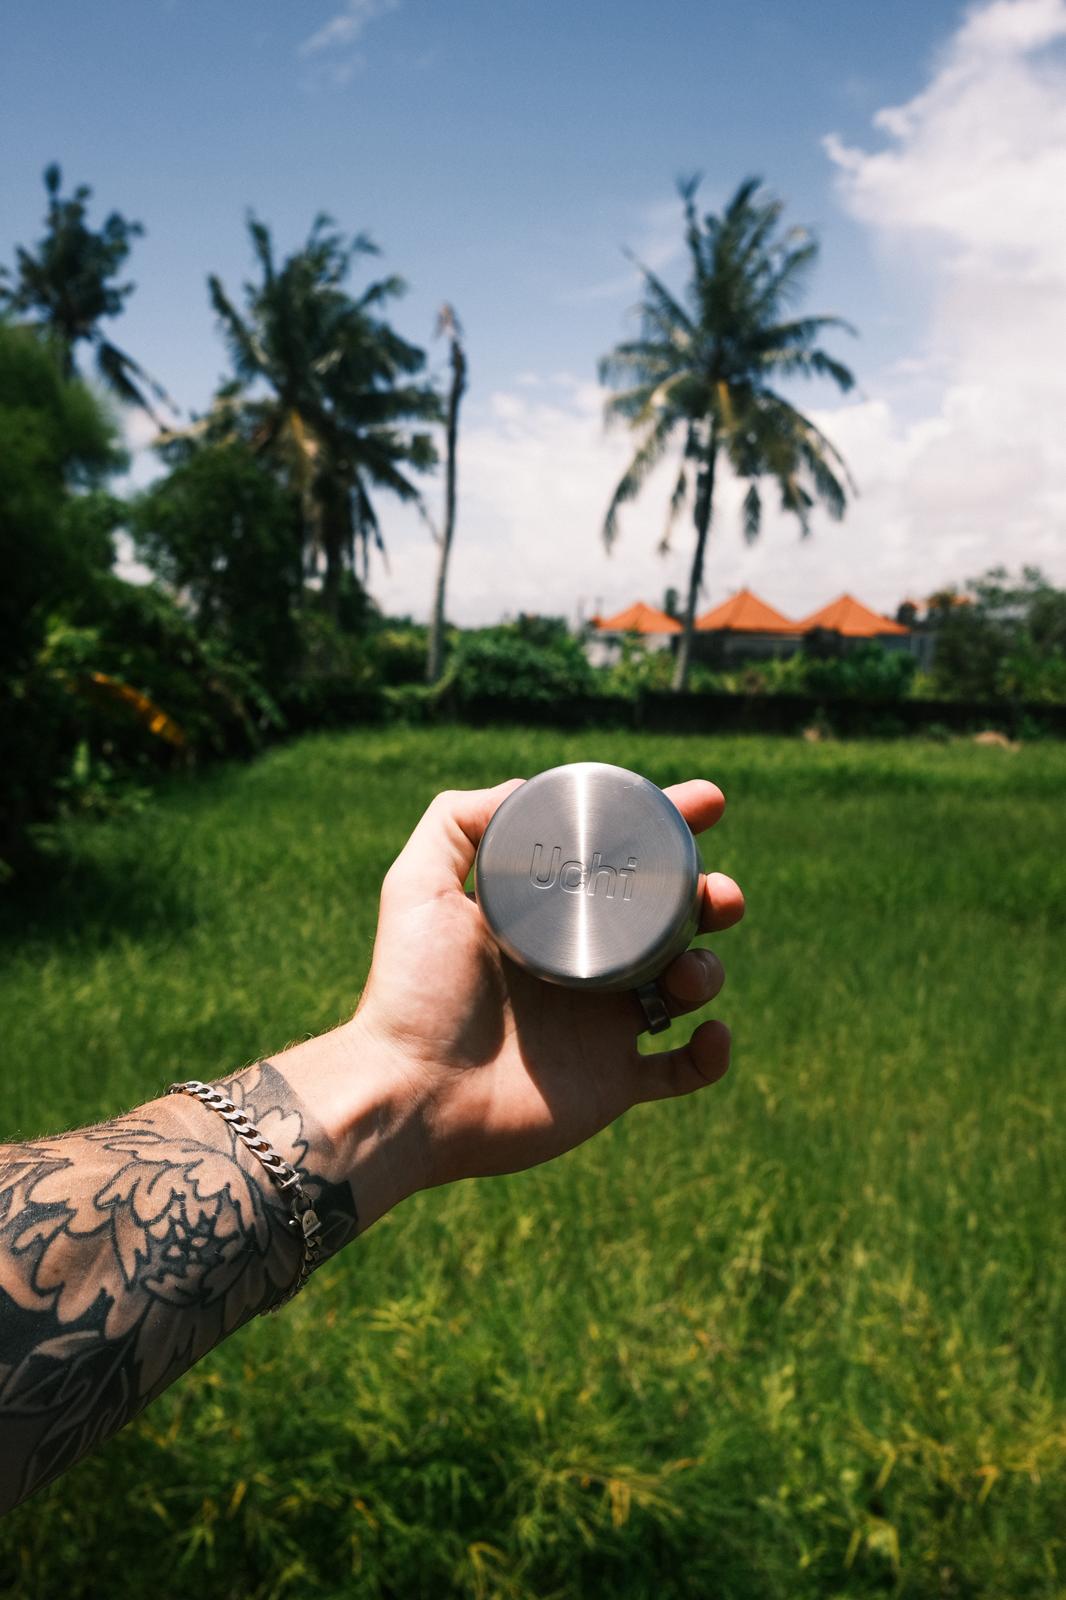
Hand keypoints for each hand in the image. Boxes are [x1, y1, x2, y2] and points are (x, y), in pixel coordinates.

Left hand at [346, 777, 743, 1204]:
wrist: (411, 1093)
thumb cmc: (411, 992)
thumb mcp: (419, 886)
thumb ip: (457, 822)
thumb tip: (523, 784)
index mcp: (551, 920)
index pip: (619, 864)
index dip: (669, 828)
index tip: (707, 800)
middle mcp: (582, 969)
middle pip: (672, 921)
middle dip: (711, 898)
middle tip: (719, 895)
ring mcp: (601, 1028)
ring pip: (687, 987)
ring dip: (708, 971)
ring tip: (687, 974)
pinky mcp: (612, 1085)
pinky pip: (683, 1070)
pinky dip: (713, 1053)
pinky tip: (713, 1034)